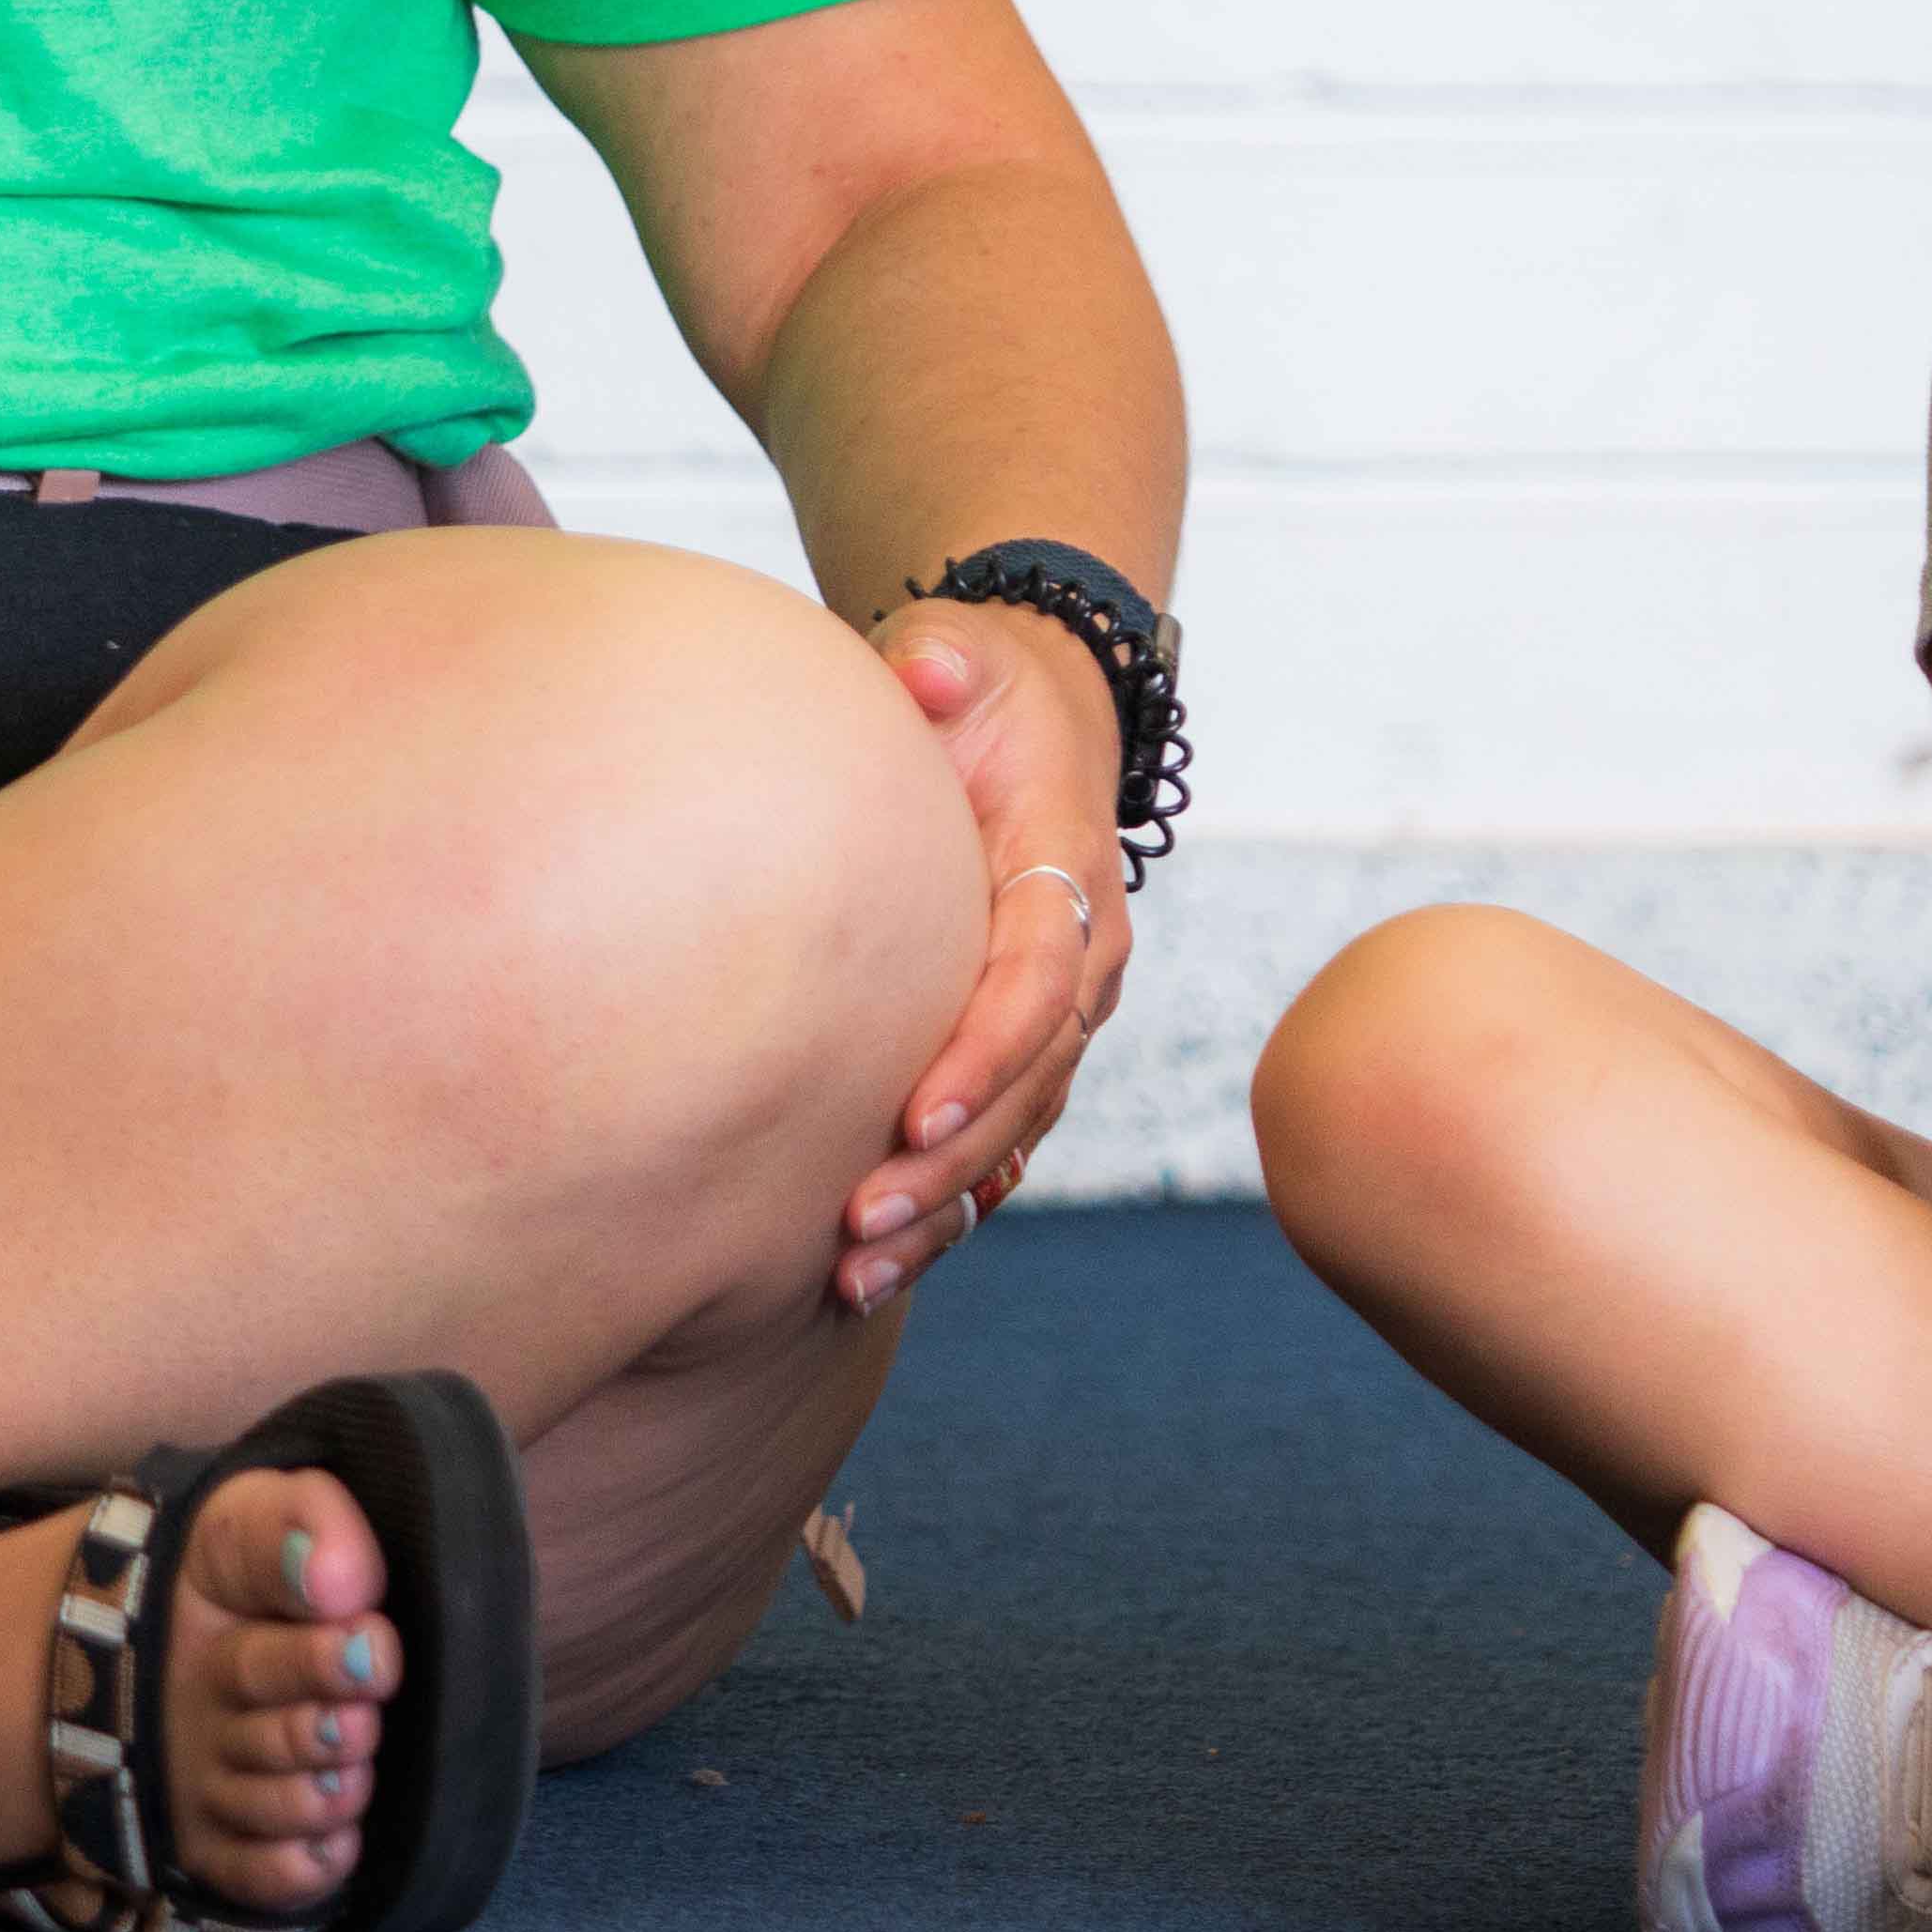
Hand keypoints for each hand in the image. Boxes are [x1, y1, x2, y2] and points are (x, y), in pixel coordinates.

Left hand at [836, 604, 1135, 1313]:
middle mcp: (1079, 963)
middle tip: (859, 1225)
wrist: (1022, 719)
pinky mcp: (1015, 1050)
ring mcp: (1054, 1018)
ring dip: (941, 1211)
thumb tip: (927, 673)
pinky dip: (940, 1209)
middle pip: (1028, 1087)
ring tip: (852, 1277)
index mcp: (1067, 877)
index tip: (910, 1114)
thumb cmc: (976, 689)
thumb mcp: (965, 654)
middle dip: (949, 1165)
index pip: (1037, 983)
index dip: (982, 1054)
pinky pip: (991, 1143)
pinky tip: (866, 1272)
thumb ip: (946, 664)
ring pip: (1013, 1135)